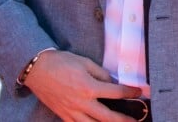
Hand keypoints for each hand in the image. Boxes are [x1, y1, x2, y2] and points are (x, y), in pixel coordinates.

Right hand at [24, 50, 140, 120]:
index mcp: (89, 87)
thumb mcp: (85, 62)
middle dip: (123, 119)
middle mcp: (82, 103)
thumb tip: (112, 81)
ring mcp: (72, 111)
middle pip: (107, 116)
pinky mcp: (63, 115)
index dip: (129, 93)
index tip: (139, 92)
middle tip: (136, 120)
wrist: (38, 69)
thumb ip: (101, 73)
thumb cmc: (62, 62)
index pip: (115, 92)